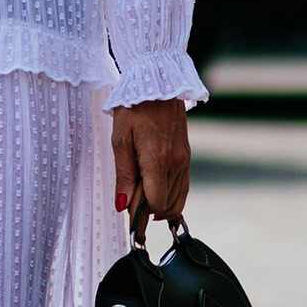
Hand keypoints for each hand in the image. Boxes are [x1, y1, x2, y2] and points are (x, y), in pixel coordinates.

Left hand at [111, 99, 190, 226]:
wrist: (158, 84)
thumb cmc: (134, 109)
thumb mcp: (120, 140)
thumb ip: (123, 175)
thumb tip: (122, 205)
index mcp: (158, 161)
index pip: (155, 203)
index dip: (141, 215)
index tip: (128, 221)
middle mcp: (176, 164)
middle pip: (167, 205)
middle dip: (149, 214)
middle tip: (132, 215)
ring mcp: (184, 160)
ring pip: (178, 199)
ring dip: (161, 207)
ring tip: (143, 207)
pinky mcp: (186, 156)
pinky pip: (183, 186)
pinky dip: (172, 196)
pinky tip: (157, 196)